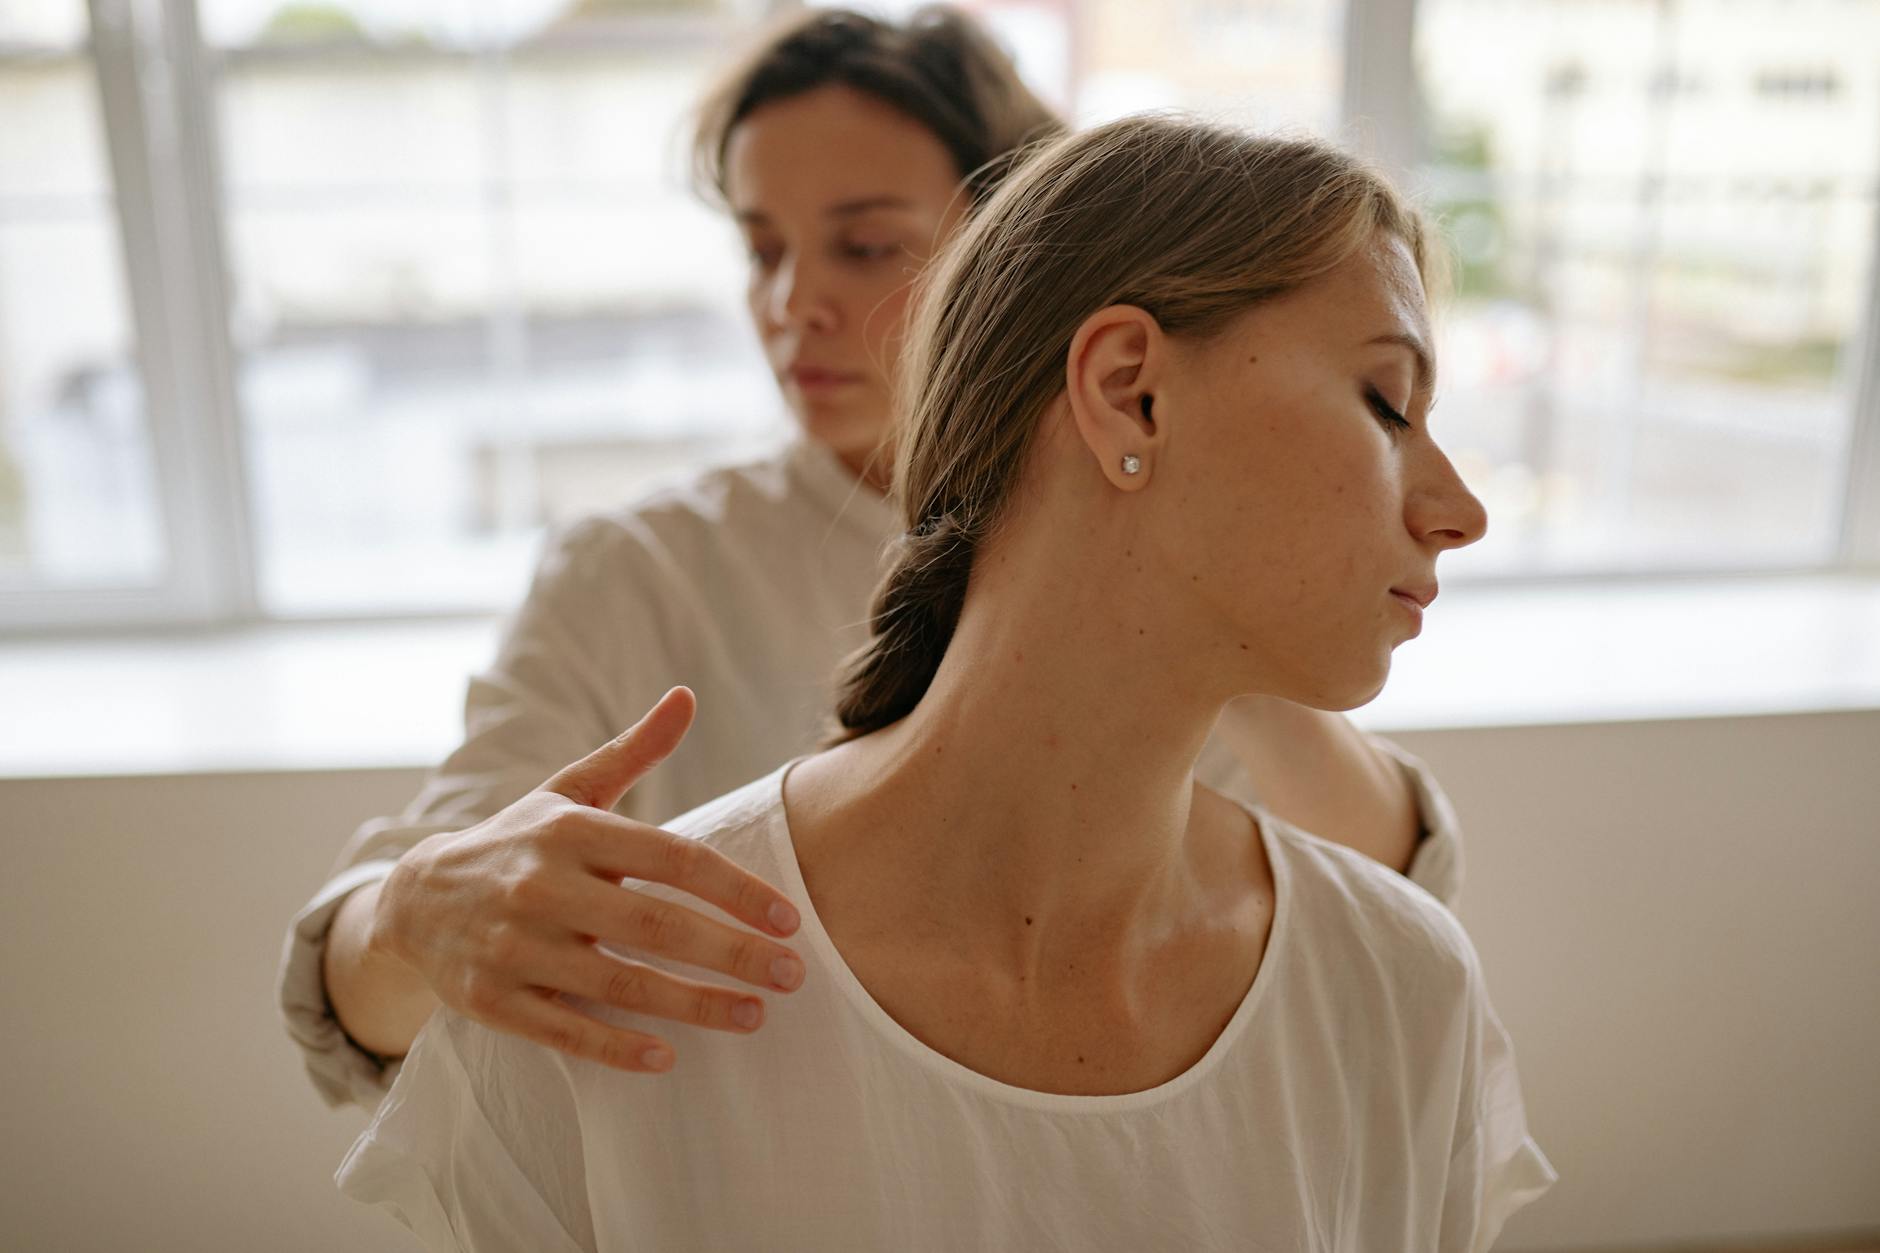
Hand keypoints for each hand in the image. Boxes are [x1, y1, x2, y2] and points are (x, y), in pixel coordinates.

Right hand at [371, 687, 804, 1073]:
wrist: (414, 898)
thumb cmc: (517, 842)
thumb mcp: (569, 791)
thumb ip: (634, 751)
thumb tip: (686, 696)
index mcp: (572, 831)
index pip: (673, 860)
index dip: (736, 890)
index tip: (789, 919)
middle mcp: (543, 886)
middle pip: (656, 924)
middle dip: (732, 953)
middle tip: (792, 974)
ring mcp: (515, 946)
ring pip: (618, 982)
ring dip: (694, 1004)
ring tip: (753, 1016)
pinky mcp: (493, 999)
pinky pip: (565, 1029)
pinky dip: (616, 1046)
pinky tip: (667, 1056)